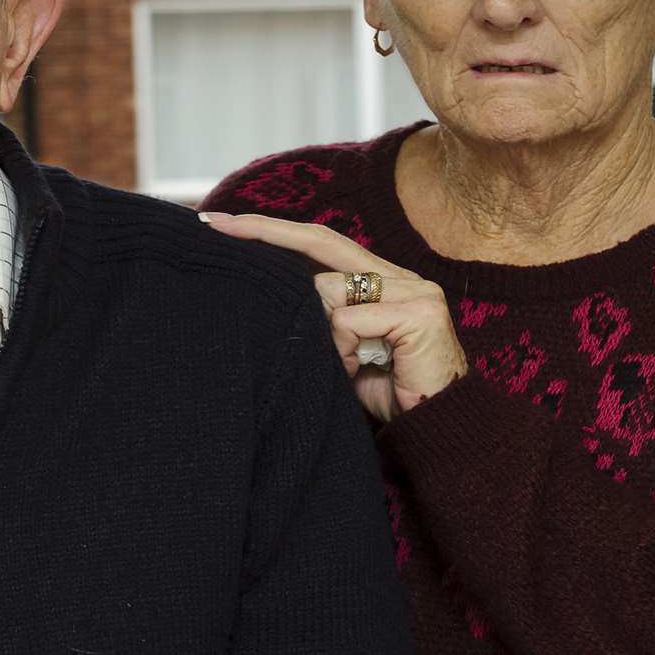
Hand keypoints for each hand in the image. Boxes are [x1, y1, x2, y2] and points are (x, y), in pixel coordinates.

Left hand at [199, 212, 466, 421]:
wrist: (437, 431)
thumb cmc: (388, 395)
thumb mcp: (343, 352)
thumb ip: (321, 320)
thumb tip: (273, 298)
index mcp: (382, 279)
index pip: (323, 242)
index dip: (276, 230)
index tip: (226, 223)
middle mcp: (400, 276)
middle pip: (323, 241)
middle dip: (266, 232)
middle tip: (217, 225)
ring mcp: (414, 291)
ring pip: (330, 291)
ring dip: (325, 337)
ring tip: (345, 367)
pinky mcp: (420, 313)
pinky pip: (350, 321)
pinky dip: (344, 350)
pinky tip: (359, 371)